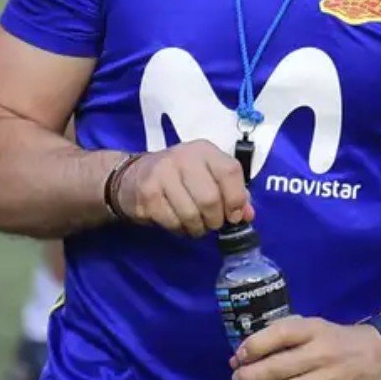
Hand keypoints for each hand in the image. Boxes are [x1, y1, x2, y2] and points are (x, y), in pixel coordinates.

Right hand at [113, 141, 252, 236]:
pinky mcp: (147, 193)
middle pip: (210, 199)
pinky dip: (179, 229)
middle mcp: (183, 156)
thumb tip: (247, 215)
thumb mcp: (208, 177)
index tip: (234, 215)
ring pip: (191, 214)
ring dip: (196, 228)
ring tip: (193, 224)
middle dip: (214, 220)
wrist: (133, 177)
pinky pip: (172, 221)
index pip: (230, 172)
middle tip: (210, 223)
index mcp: (204, 150)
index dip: (236, 199)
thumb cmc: (180, 178)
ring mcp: (162, 173)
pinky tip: (176, 222)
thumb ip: (232, 193)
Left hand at [229, 317, 380, 379]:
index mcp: (313, 330)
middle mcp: (321, 355)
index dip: (254, 345)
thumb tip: (243, 354)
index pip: (280, 334)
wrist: (376, 357)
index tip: (238, 355)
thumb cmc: (333, 339)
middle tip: (236, 379)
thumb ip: (280, 334)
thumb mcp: (310, 325)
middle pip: (280, 368)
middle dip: (251, 376)